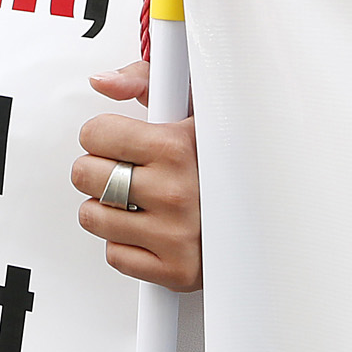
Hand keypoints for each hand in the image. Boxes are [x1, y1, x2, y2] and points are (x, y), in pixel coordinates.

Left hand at [71, 61, 201, 292]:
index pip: (96, 133)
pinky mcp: (176, 271)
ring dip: (106, 207)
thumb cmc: (221, 159)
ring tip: (136, 199)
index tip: (116, 140)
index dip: (101, 135)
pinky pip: (115, 255)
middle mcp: (176, 191)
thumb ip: (142, 80)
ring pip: (92, 216)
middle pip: (84, 174)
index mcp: (177, 147)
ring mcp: (176, 235)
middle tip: (125, 169)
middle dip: (99, 170)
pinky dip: (126, 243)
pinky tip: (150, 228)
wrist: (266, 214)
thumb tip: (102, 82)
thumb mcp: (192, 106)